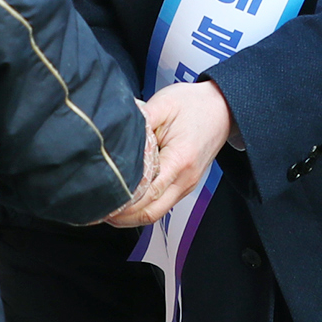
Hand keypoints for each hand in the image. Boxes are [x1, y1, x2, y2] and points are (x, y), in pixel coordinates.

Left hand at [105, 80, 232, 225]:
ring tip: (109, 210)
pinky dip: (143, 208)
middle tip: (99, 211)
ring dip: (132, 216)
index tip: (104, 203)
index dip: (124, 203)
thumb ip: (139, 121)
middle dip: (124, 218)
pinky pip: (162, 204)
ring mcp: (187, 185)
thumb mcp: (164, 104)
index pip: (149, 193)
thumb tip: (115, 133)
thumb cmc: (195, 105)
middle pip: (152, 212)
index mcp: (180, 159)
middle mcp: (186, 178)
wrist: (221, 107)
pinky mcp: (185, 184)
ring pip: (157, 213)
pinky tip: (127, 202)